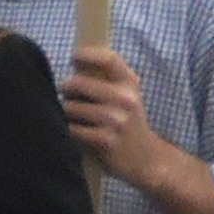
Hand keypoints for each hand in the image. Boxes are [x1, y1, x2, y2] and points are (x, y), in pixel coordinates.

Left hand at [59, 46, 173, 190]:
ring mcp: (116, 120)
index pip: (109, 59)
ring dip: (67, 111)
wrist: (146, 158)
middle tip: (67, 93)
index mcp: (129, 83)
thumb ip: (105, 78)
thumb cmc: (127, 121)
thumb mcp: (125, 95)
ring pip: (71, 107)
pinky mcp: (106, 140)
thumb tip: (76, 60)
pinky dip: (70, 130)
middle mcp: (125, 99)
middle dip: (67, 88)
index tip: (74, 57)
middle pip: (79, 83)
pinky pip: (73, 129)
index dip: (87, 54)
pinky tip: (78, 131)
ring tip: (74, 115)